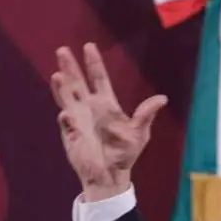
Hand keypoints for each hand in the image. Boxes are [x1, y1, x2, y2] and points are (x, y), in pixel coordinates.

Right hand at [51, 43, 166, 201]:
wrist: (111, 174)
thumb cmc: (125, 153)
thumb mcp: (140, 133)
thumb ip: (146, 114)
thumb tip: (162, 98)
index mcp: (107, 104)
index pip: (99, 78)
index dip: (94, 63)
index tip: (88, 46)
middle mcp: (89, 107)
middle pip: (77, 82)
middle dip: (70, 67)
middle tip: (63, 50)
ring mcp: (77, 119)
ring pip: (66, 97)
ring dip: (61, 86)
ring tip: (58, 74)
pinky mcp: (71, 133)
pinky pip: (66, 123)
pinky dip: (66, 118)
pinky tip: (67, 114)